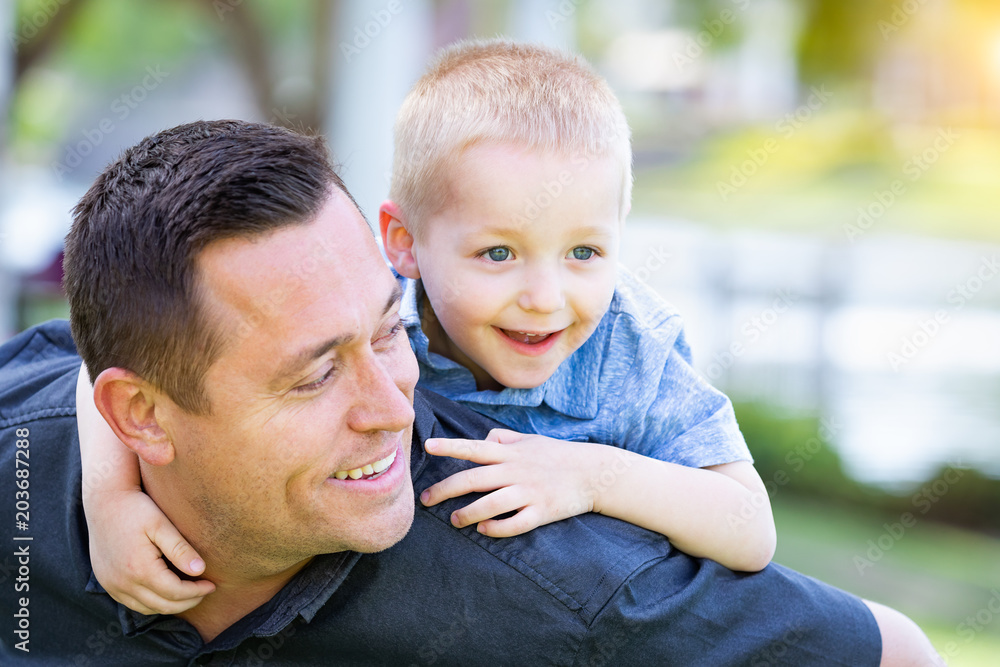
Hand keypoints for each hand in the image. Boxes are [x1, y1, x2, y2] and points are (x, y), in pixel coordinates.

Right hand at [87, 489, 215, 614]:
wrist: (104, 501)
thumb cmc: (136, 508)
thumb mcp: (161, 524)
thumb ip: (180, 549)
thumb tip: (200, 570)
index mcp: (139, 569)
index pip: (175, 592)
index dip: (196, 592)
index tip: (212, 585)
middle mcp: (122, 583)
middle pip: (162, 605)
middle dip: (187, 601)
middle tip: (205, 591)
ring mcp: (111, 585)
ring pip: (146, 608)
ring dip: (170, 605)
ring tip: (189, 593)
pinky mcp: (106, 582)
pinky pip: (132, 603)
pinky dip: (151, 603)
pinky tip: (166, 592)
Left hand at [420, 429, 608, 537]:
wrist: (593, 473)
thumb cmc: (557, 455)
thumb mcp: (530, 439)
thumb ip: (504, 437)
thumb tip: (483, 438)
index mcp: (511, 453)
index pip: (475, 447)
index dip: (450, 447)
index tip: (428, 446)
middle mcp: (516, 471)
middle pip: (474, 479)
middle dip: (446, 489)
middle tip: (426, 499)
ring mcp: (529, 492)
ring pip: (491, 504)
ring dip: (468, 513)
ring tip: (454, 520)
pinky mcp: (542, 512)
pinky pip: (515, 523)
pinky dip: (497, 528)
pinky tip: (484, 530)